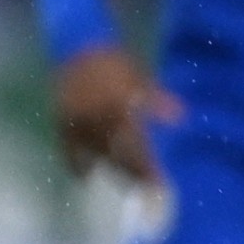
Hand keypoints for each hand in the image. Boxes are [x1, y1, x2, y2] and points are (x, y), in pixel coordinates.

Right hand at [50, 44, 179, 184]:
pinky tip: (82, 177)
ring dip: (110, 172)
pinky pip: (67, 148)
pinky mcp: (62, 121)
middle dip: (132, 176)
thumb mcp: (140, 77)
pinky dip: (75, 163)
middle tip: (145, 195)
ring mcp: (79, 124)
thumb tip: (181, 118)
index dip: (147, 169)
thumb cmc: (113, 61)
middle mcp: (99, 123)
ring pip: (95, 155)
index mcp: (121, 112)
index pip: (137, 148)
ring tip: (123, 189)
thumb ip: (158, 100)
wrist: (77, 47)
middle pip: (118, 156)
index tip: (159, 186)